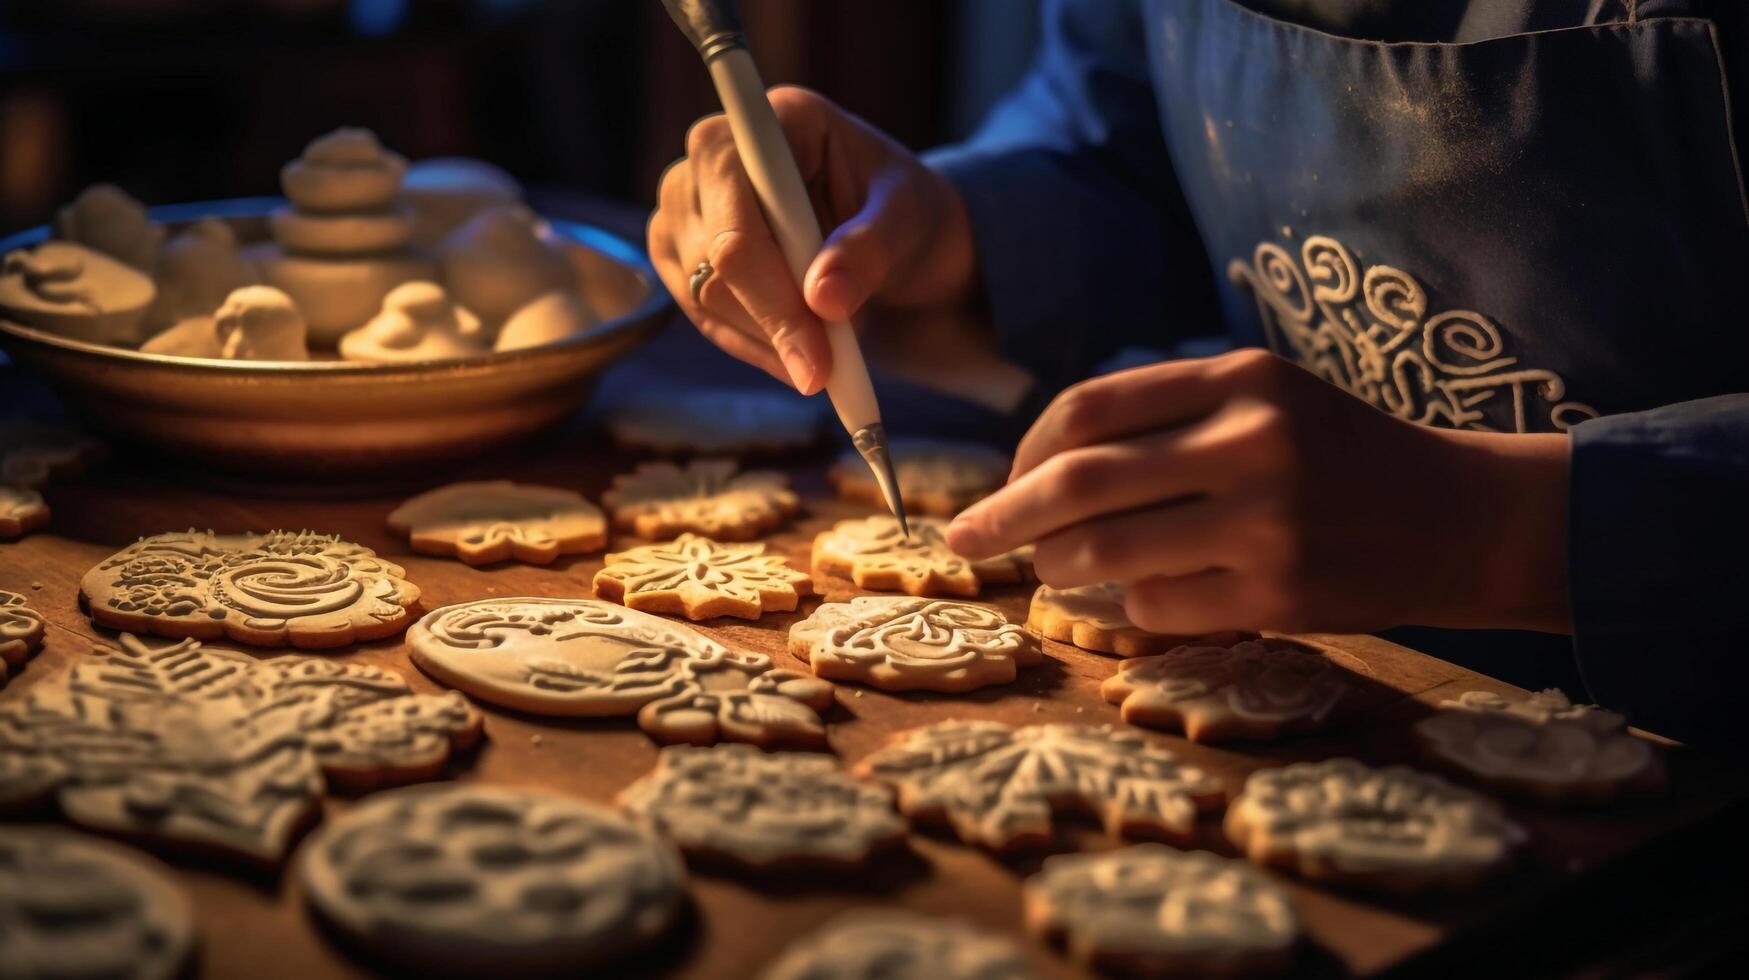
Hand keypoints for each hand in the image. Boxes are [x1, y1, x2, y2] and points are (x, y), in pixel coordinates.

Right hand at [648, 85, 975, 393]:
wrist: (890, 229)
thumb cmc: (900, 208)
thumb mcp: (909, 219)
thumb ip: (870, 249)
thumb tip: (825, 300)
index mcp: (773, 121)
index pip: (738, 210)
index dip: (771, 291)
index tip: (817, 358)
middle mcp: (713, 151)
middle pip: (712, 259)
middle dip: (774, 326)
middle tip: (830, 372)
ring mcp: (687, 201)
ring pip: (700, 294)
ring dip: (765, 340)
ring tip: (829, 350)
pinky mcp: (680, 248)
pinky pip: (699, 313)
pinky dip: (751, 346)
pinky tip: (795, 356)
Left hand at [946, 349, 1573, 634]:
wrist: (1458, 516)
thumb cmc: (1336, 455)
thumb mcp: (1261, 400)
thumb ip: (1163, 418)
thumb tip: (1034, 468)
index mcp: (1236, 379)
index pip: (1087, 409)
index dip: (1023, 454)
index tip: (999, 486)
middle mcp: (1250, 441)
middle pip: (1078, 482)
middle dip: (1003, 517)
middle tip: (964, 541)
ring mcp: (1267, 521)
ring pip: (1106, 552)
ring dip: (1060, 567)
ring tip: (1055, 569)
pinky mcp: (1281, 593)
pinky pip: (1157, 605)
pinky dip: (1132, 605)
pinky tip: (1149, 593)